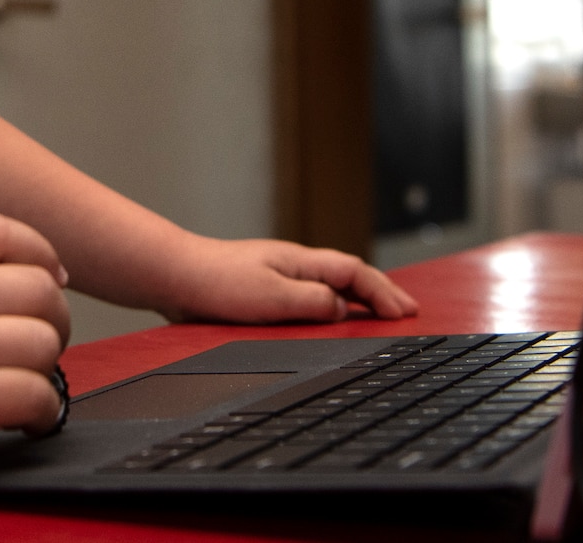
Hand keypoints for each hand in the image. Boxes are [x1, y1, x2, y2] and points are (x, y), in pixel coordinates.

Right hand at [0, 213, 69, 492]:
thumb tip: (1, 299)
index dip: (40, 252)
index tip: (51, 279)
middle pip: (37, 286)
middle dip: (55, 320)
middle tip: (41, 349)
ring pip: (42, 340)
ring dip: (48, 370)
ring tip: (27, 389)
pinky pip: (32, 392)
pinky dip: (41, 412)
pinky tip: (23, 422)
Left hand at [157, 236, 418, 324]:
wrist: (174, 275)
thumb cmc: (218, 283)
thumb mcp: (272, 297)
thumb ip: (311, 302)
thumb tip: (343, 308)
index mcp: (301, 262)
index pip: (355, 272)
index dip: (384, 292)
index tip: (407, 312)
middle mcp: (293, 265)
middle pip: (348, 275)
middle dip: (380, 293)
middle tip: (408, 311)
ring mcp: (277, 276)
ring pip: (329, 285)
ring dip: (359, 298)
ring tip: (380, 315)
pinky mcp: (262, 291)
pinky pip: (309, 296)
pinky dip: (331, 305)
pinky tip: (329, 319)